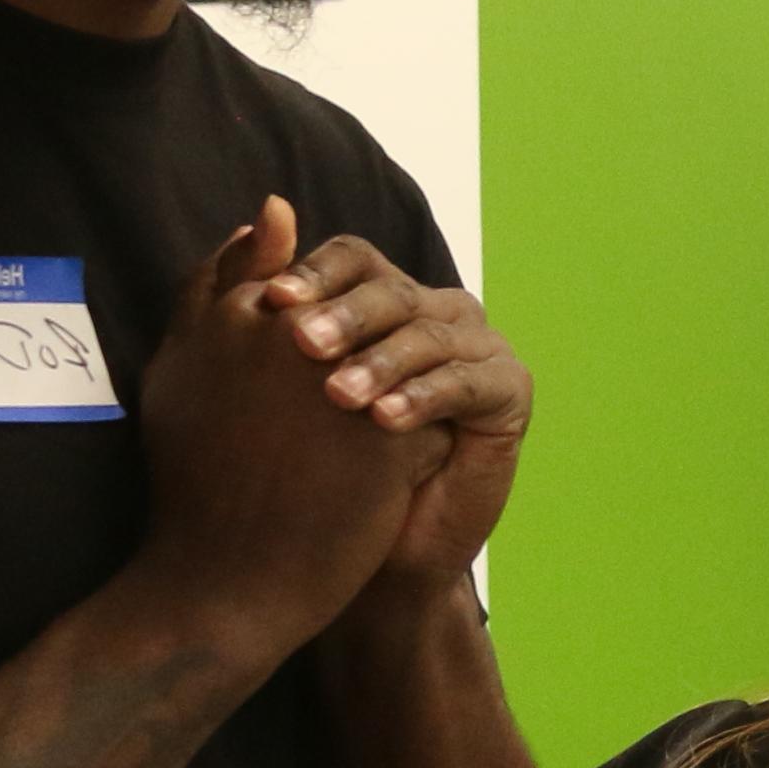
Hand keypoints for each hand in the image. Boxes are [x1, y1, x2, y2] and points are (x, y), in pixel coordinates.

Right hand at [132, 199, 419, 659]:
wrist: (225, 581)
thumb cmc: (197, 476)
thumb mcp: (185, 363)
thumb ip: (224, 279)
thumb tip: (275, 210)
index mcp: (245, 314)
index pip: (315, 285)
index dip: (325, 331)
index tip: (316, 372)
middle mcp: (298, 340)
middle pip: (370, 319)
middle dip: (371, 357)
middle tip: (344, 420)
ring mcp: (349, 388)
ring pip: (409, 362)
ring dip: (402, 394)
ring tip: (371, 444)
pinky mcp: (391, 439)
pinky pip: (433, 413)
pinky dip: (423, 439)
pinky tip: (395, 477)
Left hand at [260, 231, 533, 583]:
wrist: (360, 559)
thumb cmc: (311, 471)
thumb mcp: (271, 380)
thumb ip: (259, 295)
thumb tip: (264, 208)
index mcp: (381, 301)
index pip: (354, 262)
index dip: (316, 274)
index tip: (272, 302)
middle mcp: (432, 314)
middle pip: (394, 292)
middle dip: (346, 317)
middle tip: (301, 346)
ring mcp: (475, 350)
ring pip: (429, 336)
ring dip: (382, 363)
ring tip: (338, 398)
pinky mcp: (509, 393)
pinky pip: (468, 382)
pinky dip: (425, 397)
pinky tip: (385, 421)